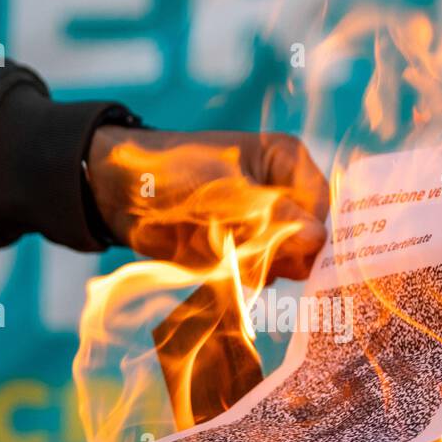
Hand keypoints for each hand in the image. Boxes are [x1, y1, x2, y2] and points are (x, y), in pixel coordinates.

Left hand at [86, 127, 328, 280]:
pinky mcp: (244, 254)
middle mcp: (284, 197)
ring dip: (255, 266)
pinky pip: (258, 278)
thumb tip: (316, 241)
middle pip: (308, 241)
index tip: (289, 250)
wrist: (121, 192)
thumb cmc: (174, 171)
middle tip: (246, 248)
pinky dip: (238, 276)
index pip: (320, 207)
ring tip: (219, 245)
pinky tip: (212, 259)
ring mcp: (264, 228)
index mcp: (287, 164)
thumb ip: (272, 216)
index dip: (310, 232)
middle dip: (279, 253)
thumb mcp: (225, 189)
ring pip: (284, 265)